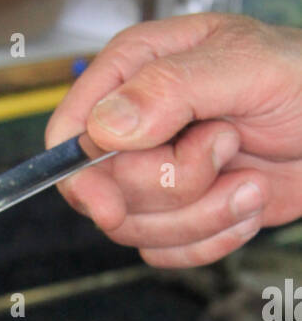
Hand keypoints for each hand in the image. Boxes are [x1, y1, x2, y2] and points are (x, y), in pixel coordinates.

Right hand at [46, 13, 301, 267]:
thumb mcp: (247, 66)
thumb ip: (172, 88)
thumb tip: (106, 126)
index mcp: (137, 70)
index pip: (72, 129)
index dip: (80, 172)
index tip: (109, 203)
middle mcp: (136, 125)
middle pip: (104, 189)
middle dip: (175, 183)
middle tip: (227, 145)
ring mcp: (155, 174)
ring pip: (135, 229)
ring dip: (203, 214)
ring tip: (248, 178)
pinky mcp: (178, 215)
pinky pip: (165, 253)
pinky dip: (214, 238)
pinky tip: (246, 202)